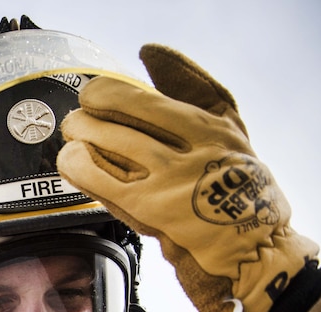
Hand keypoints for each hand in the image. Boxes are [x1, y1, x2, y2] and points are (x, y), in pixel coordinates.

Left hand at [58, 45, 318, 311]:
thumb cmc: (235, 186)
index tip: (96, 95)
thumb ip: (191, 88)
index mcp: (209, 127)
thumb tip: (149, 55)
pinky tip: (72, 162)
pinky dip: (77, 166)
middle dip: (87, 113)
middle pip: (119, 115)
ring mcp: (167, 182)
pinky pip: (99, 180)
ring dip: (78, 136)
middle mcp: (189, 152)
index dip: (107, 93)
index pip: (142, 97)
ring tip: (74, 139)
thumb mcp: (228, 127)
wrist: (248, 248)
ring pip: (105, 144)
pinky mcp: (148, 210)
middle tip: (79, 119)